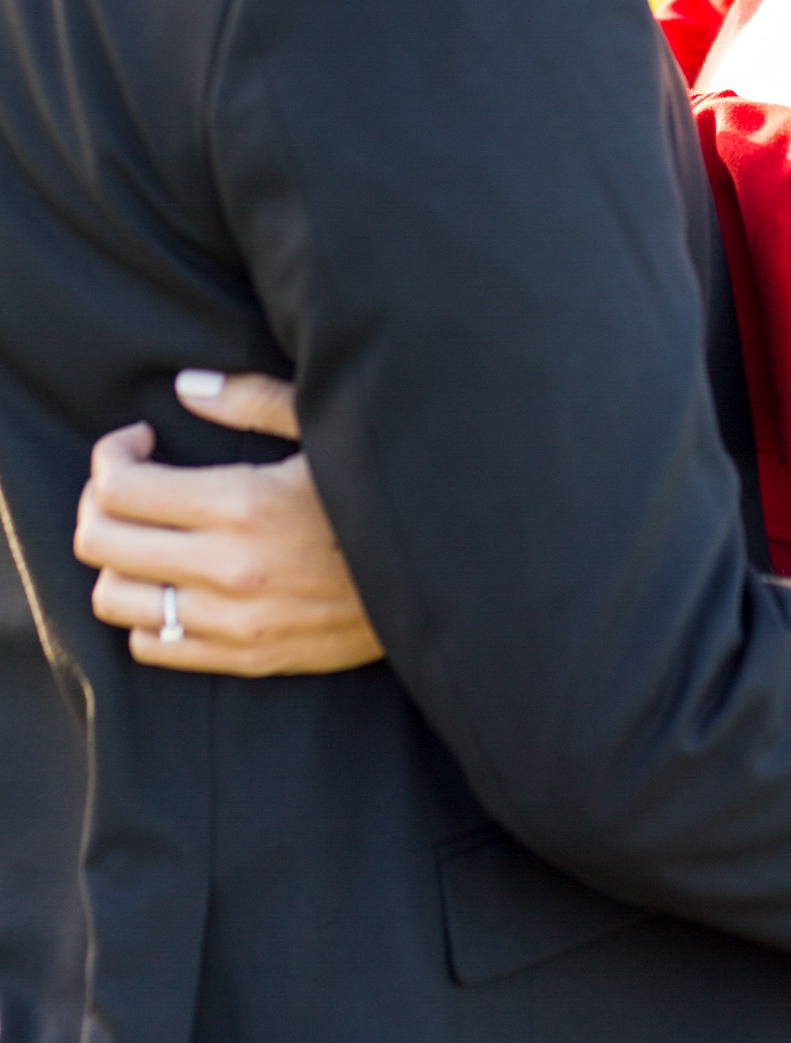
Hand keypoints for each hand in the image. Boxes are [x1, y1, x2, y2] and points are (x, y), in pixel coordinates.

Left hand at [75, 373, 383, 674]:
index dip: (112, 457)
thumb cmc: (379, 491)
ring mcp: (233, 622)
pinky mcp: (245, 657)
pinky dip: (146, 610)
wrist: (438, 577)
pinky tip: (174, 579)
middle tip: (126, 482)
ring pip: (114, 599)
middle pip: (101, 542)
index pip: (122, 488)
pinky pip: (153, 645)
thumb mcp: (327, 429)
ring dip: (117, 558)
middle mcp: (227, 569)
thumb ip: (253, 399)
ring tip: (145, 532)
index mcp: (244, 504)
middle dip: (99, 502)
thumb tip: (186, 385)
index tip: (137, 442)